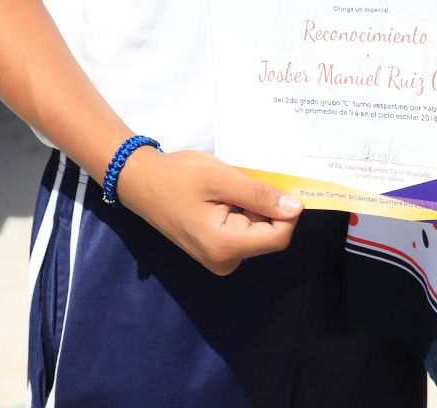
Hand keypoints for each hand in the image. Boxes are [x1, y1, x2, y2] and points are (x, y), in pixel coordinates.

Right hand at [114, 145, 303, 275]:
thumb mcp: (222, 178)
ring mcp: (219, 257)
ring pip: (258, 231)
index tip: (279, 183)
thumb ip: (260, 195)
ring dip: (255, 206)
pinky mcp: (215, 249)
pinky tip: (227, 194)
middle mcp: (225, 261)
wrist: (140, 182)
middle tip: (248, 179)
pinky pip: (243, 230)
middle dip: (268, 205)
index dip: (288, 211)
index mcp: (226, 247)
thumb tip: (296, 208)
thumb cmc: (179, 176)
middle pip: (269, 235)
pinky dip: (244, 210)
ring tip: (233, 185)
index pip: (279, 237)